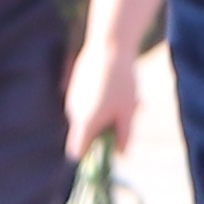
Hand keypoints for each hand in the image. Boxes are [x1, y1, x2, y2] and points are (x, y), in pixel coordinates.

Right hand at [66, 16, 146, 156]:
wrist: (109, 45)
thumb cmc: (121, 82)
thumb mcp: (128, 112)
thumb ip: (124, 137)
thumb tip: (120, 154)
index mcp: (85, 122)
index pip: (76, 151)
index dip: (87, 158)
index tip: (103, 156)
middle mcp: (73, 111)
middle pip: (87, 132)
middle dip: (106, 130)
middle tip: (128, 118)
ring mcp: (73, 96)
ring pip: (89, 114)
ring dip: (106, 113)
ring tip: (131, 100)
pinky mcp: (75, 83)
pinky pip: (88, 100)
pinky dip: (101, 100)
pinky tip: (119, 86)